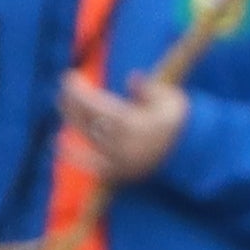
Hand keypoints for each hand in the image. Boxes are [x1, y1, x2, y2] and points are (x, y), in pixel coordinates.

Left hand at [61, 70, 187, 185]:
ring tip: (63, 103)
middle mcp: (119, 144)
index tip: (69, 76)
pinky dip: (73, 154)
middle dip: (71, 101)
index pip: (93, 104)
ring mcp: (116, 160)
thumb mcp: (170, 100)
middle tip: (65, 87)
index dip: (77, 90)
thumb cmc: (180, 123)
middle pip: (85, 120)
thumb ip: (149, 89)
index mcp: (131, 124)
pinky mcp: (117, 173)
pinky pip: (89, 164)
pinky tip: (58, 142)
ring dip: (72, 119)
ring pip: (86, 137)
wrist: (192, 157)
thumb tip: (132, 78)